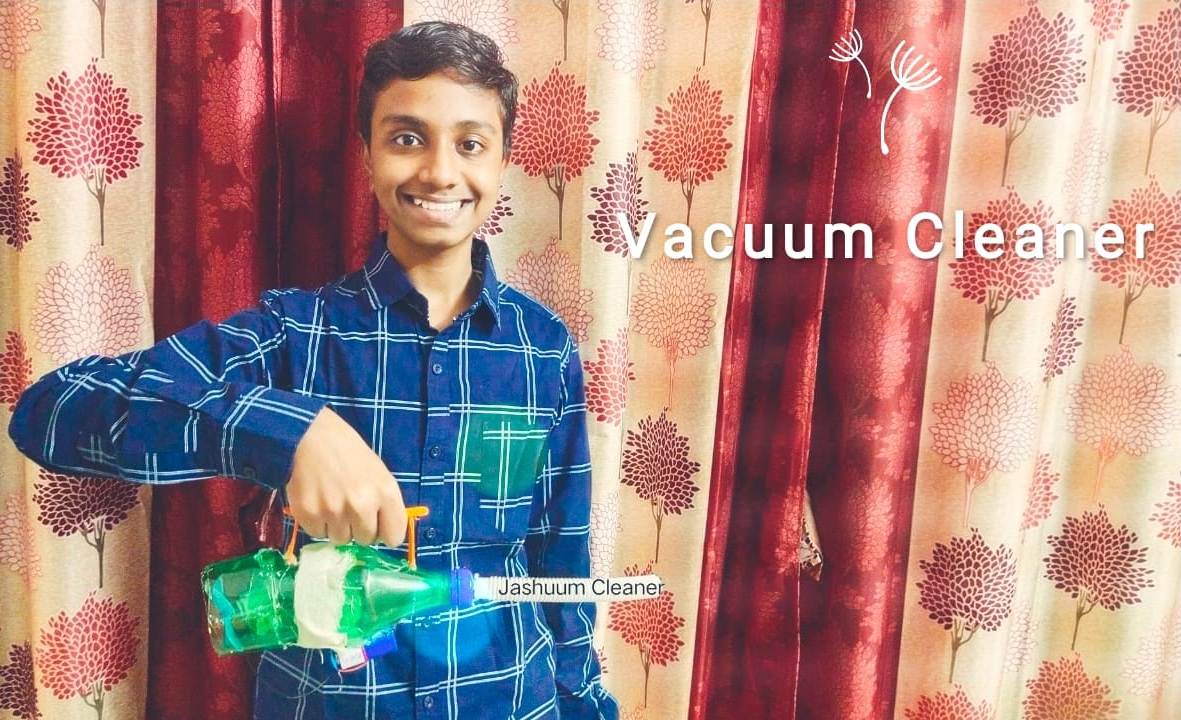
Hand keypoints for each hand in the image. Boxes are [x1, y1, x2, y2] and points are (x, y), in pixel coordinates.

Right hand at [286, 407, 406, 546]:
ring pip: (340, 539)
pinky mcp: (308, 513)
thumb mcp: (380, 474)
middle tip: (350, 508)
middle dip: (359, 528)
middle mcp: (362, 505)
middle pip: (365, 540)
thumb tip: (384, 536)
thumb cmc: (351, 455)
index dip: (385, 532)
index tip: (377, 525)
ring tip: (333, 502)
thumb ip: (385, 505)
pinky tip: (318, 502)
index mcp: (385, 493)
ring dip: (337, 526)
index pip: (393, 537)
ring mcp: (334, 511)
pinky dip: (317, 523)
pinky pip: (317, 533)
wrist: (315, 436)